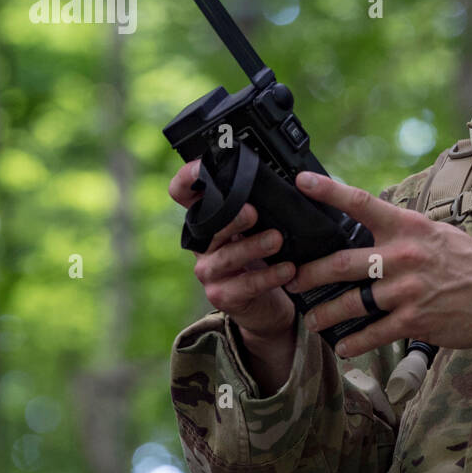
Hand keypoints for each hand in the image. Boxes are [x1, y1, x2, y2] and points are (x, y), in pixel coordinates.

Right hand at [167, 160, 296, 347]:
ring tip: (277, 239)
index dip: (188, 178)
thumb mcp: (260, 226)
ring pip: (227, 256)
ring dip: (253, 246)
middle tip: (253, 212)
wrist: (268, 304)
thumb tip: (284, 175)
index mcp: (208, 219)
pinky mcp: (222, 295)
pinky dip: (268, 276)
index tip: (205, 168)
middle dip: (231, 217)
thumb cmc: (264, 257)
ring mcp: (209, 270)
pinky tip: (287, 269)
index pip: (183, 193)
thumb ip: (260, 204)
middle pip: (207, 224)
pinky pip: (245, 285)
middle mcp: (203, 243)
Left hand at [284, 172, 471, 357]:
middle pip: (340, 263)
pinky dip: (353, 343)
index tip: (302, 182)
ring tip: (312, 320)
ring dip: (324, 314)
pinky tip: (343, 346)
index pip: (362, 204)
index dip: (328, 191)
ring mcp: (405, 291)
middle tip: (290, 280)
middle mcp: (402, 257)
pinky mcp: (413, 321)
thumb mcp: (437, 233)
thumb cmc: (470, 262)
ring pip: (350, 304)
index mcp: (408, 228)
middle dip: (308, 275)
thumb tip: (374, 222)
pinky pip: (372, 334)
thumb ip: (403, 230)